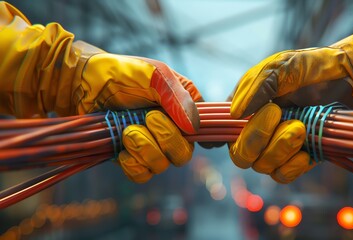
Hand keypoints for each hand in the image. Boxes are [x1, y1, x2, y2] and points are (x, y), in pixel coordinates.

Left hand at [80, 53, 201, 182]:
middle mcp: (171, 129)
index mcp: (183, 108)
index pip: (203, 130)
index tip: (184, 128)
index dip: (196, 134)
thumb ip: (177, 98)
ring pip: (161, 165)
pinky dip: (133, 164)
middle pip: (183, 154)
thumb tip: (194, 128)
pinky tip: (122, 148)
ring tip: (128, 130)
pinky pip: (141, 174)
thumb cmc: (123, 73)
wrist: (84, 83)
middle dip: (166, 139)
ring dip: (145, 149)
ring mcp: (151, 145)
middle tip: (147, 118)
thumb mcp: (156, 76)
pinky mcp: (132, 157)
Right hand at [229, 47, 352, 182]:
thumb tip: (235, 114)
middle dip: (258, 138)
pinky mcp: (296, 159)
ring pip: (262, 166)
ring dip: (280, 149)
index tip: (258, 116)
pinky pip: (283, 175)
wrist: (351, 80)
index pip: (224, 130)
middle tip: (282, 116)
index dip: (230, 132)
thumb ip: (258, 87)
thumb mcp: (282, 67)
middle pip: (241, 154)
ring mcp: (276, 146)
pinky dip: (292, 166)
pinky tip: (306, 152)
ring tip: (301, 127)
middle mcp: (256, 130)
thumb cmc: (312, 68)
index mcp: (245, 107)